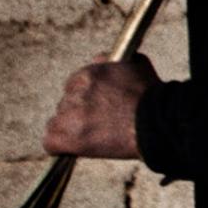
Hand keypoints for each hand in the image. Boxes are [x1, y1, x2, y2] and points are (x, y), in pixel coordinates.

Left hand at [42, 59, 156, 160]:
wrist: (157, 124)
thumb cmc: (152, 95)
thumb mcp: (135, 64)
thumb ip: (111, 60)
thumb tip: (99, 59)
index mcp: (87, 74)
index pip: (74, 85)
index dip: (87, 97)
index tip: (100, 107)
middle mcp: (75, 93)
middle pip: (66, 105)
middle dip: (80, 113)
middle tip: (100, 123)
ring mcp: (69, 116)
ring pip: (58, 123)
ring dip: (71, 129)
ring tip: (93, 136)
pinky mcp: (65, 138)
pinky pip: (50, 143)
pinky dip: (61, 147)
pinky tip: (76, 148)